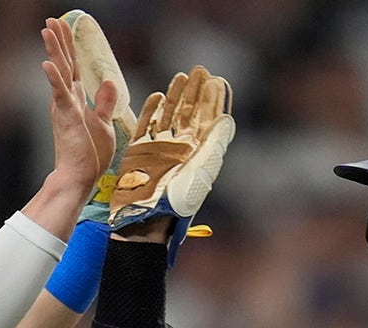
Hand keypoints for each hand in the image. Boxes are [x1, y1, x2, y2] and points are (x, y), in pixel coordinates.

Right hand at [40, 17, 117, 200]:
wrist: (80, 177)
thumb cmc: (89, 156)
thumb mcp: (103, 124)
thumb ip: (105, 103)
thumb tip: (109, 82)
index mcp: (76, 101)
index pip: (73, 68)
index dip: (69, 47)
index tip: (64, 27)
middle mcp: (67, 100)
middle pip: (64, 64)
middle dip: (59, 41)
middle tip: (51, 20)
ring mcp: (65, 107)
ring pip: (60, 72)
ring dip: (54, 50)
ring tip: (47, 30)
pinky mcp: (66, 116)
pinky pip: (59, 93)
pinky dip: (54, 78)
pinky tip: (47, 63)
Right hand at [109, 65, 235, 265]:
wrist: (147, 217)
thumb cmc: (179, 199)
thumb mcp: (203, 169)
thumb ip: (215, 143)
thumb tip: (227, 119)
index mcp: (198, 152)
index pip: (207, 119)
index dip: (212, 100)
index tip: (217, 80)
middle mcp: (180, 147)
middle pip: (189, 113)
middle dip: (195, 91)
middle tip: (200, 70)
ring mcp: (159, 147)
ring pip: (169, 115)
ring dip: (176, 96)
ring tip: (182, 76)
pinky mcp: (140, 150)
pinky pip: (146, 125)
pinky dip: (151, 110)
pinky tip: (159, 96)